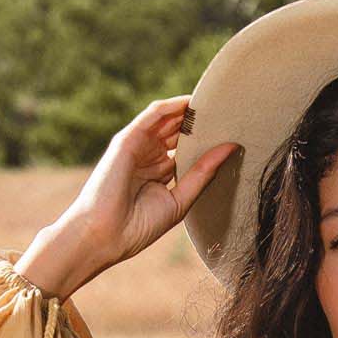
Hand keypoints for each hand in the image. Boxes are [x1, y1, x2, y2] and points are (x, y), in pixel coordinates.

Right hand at [14, 98, 240, 298]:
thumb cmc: (137, 227)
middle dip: (202, 124)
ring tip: (217, 102)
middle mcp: (149, 157)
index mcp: (159, 174)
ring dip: (190, 111)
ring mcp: (138, 146)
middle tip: (230, 113)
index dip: (207, 142)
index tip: (233, 134)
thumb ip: (203, 174)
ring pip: (168, 120)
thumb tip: (231, 149)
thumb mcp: (179, 200)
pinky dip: (173, 106)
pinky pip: (153, 114)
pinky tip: (192, 102)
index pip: (187, 150)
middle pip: (179, 132)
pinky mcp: (128, 139)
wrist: (104, 235)